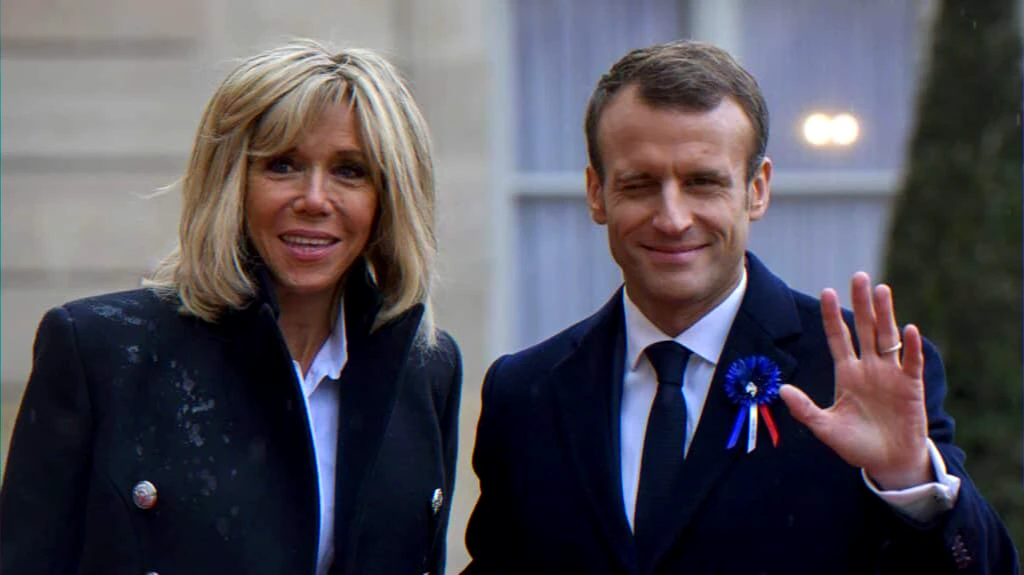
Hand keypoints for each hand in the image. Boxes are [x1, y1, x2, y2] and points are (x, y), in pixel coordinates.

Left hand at [779, 272, 931, 489]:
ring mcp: (890, 374)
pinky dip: (910, 346)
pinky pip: (911, 362)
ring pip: (887, 337)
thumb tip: (781, 390)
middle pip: (864, 328)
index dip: (832, 316)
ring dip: (886, 313)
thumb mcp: (825, 427)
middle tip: (858, 276)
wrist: (888, 464)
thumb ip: (805, 409)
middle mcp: (869, 368)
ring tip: (881, 289)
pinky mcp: (910, 386)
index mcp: (847, 373)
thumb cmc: (857, 445)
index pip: (838, 337)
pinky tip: (908, 329)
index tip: (826, 292)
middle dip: (861, 303)